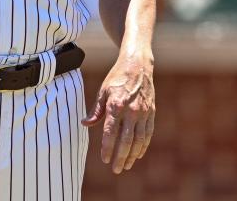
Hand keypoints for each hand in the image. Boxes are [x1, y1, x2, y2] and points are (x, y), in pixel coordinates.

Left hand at [82, 55, 154, 173]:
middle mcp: (131, 111)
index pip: (110, 132)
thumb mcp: (102, 91)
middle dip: (121, 157)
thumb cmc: (116, 78)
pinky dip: (143, 145)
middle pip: (126, 140)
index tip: (104, 159)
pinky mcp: (151, 113)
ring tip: (127, 165)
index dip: (107, 147)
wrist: (138, 66)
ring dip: (133, 155)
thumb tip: (85, 123)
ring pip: (139, 140)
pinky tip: (138, 154)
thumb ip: (95, 110)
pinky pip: (148, 133)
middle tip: (116, 170)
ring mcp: (143, 112)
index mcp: (115, 105)